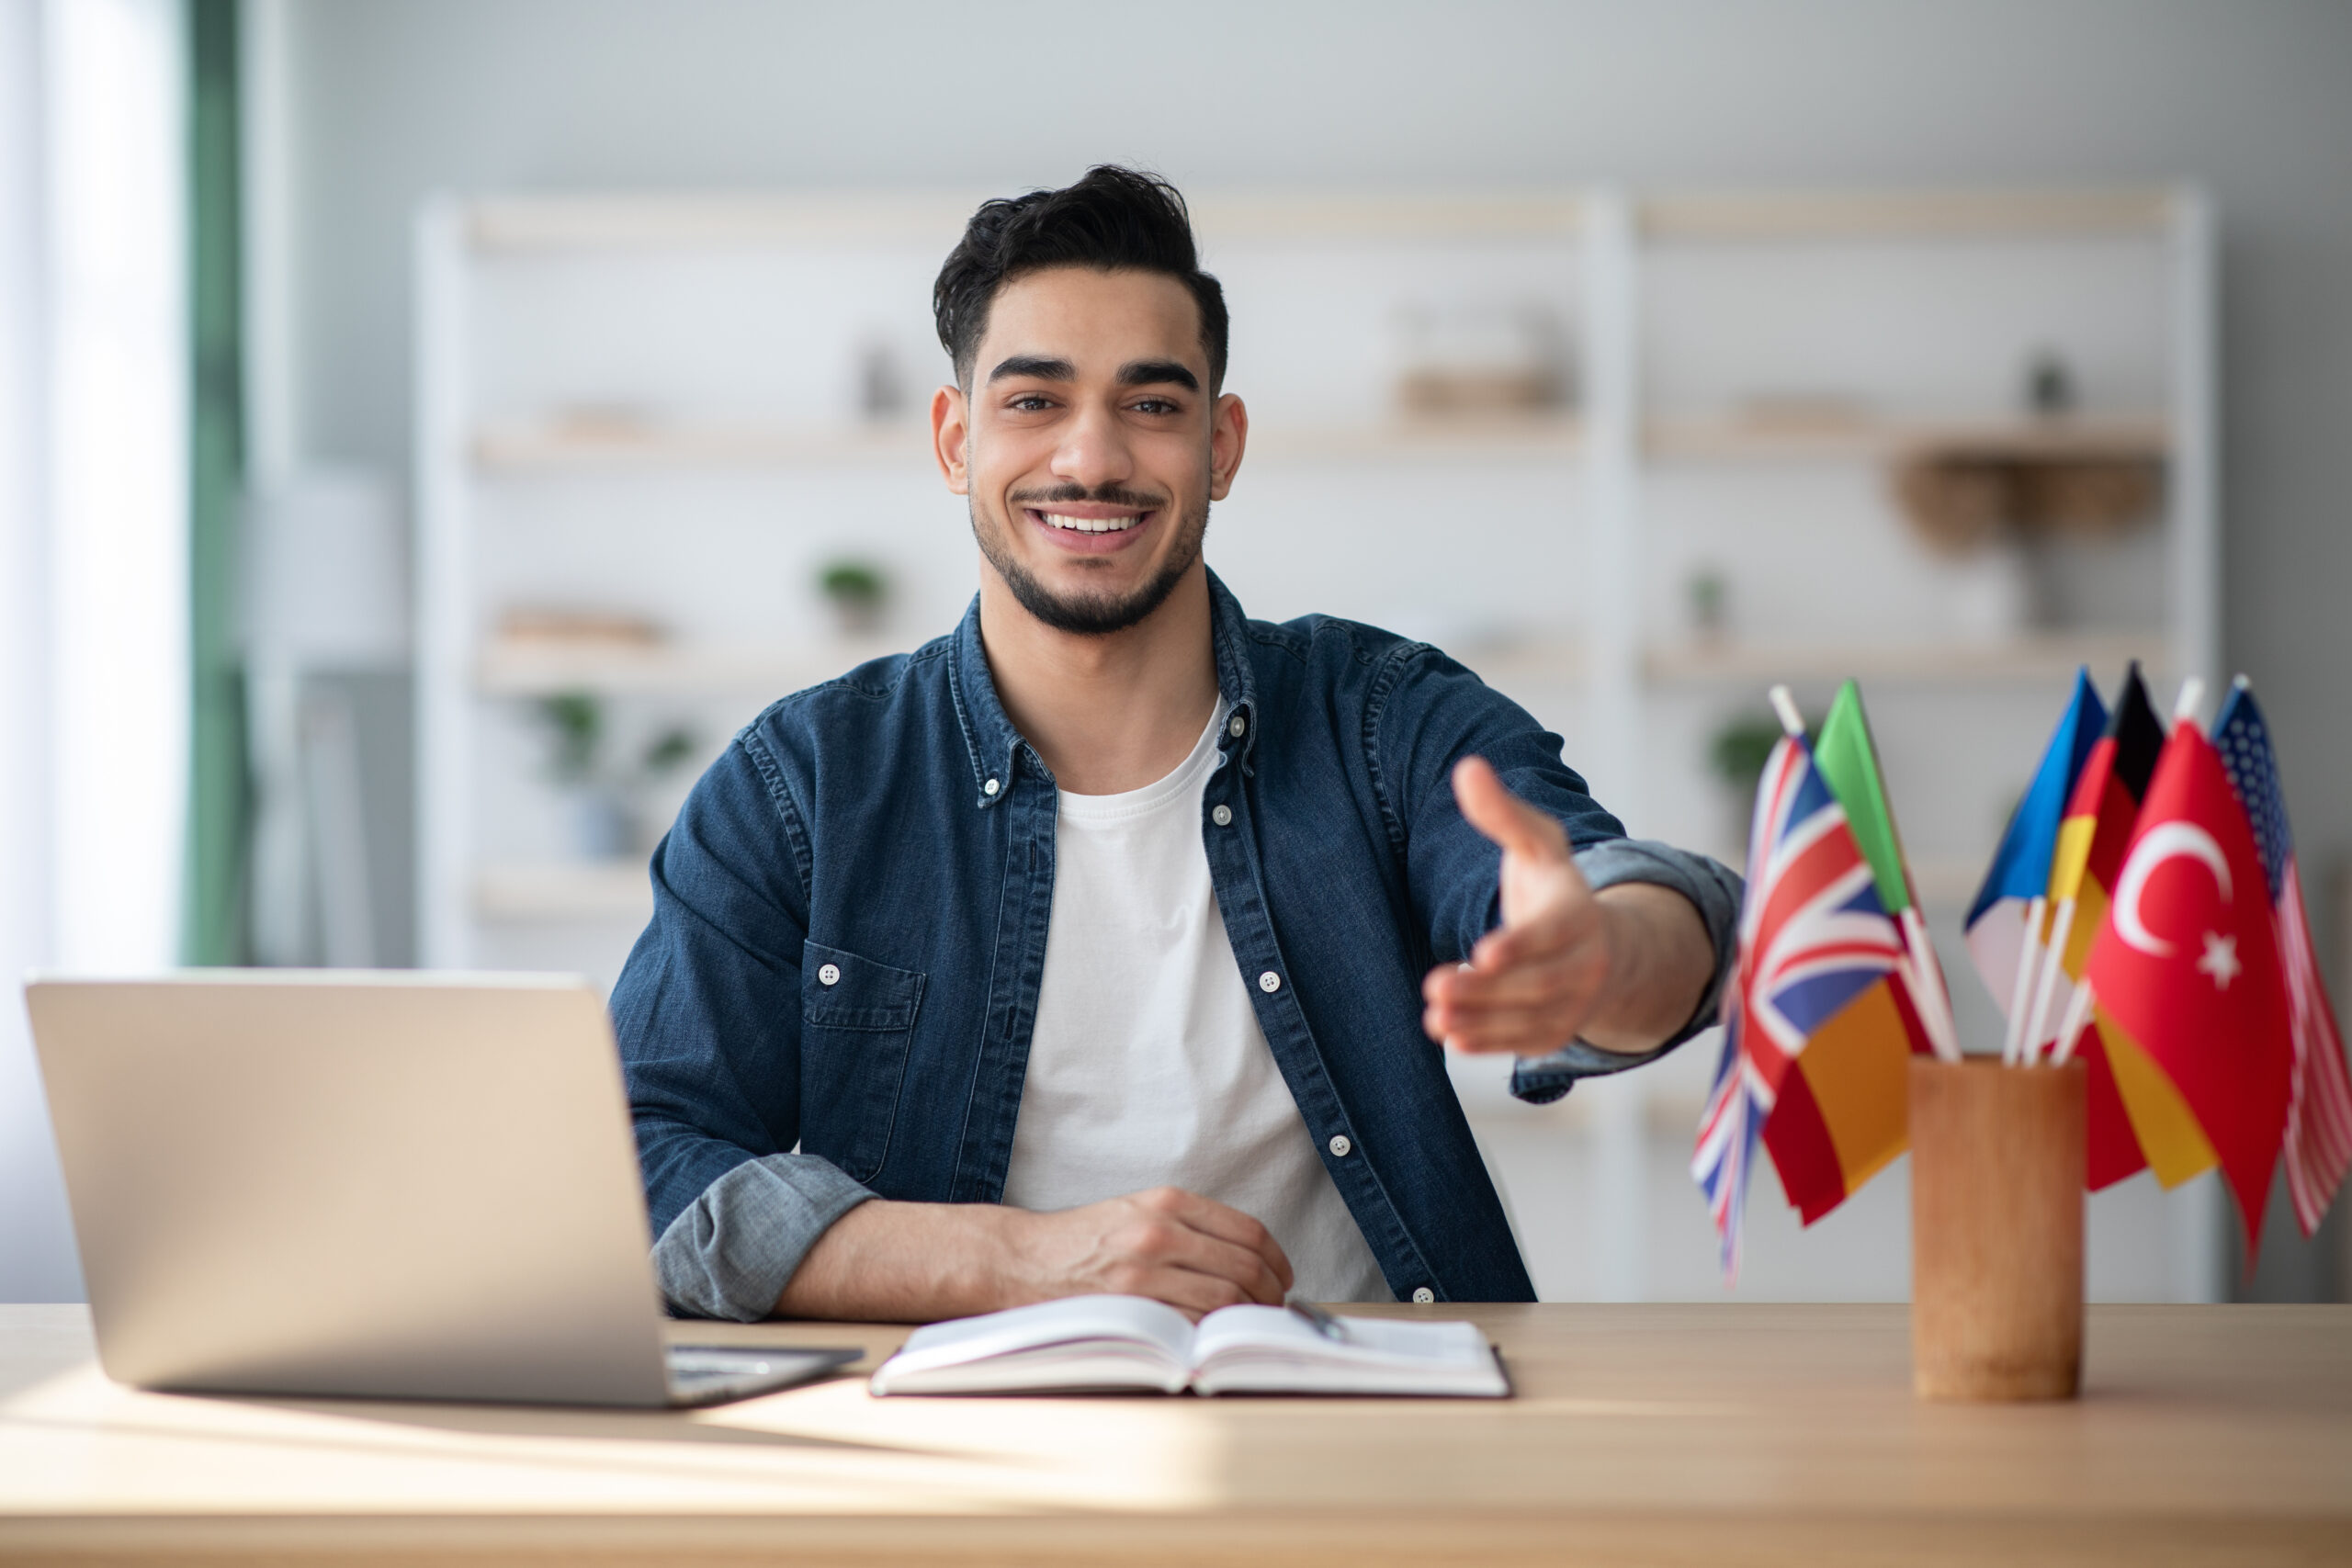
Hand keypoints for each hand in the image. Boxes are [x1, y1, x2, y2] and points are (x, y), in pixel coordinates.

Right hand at [775, 1187, 1293, 1322]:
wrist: (1017, 1260)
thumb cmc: (1080, 1241)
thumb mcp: (1136, 1213)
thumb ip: (1187, 1229)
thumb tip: (1247, 1261)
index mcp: (1167, 1202)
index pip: (1248, 1232)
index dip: (1276, 1261)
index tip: (1282, 1278)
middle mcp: (1160, 1230)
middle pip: (1245, 1268)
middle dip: (1270, 1295)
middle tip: (1272, 1311)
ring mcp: (1144, 1270)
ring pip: (1224, 1300)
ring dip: (1246, 1320)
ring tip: (1245, 1330)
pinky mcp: (1128, 1305)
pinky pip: (1190, 1325)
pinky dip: (1211, 1336)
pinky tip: (1212, 1341)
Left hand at [1421, 755, 1614, 1056]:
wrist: (1598, 945)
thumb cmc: (1553, 886)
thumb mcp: (1535, 843)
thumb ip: (1501, 812)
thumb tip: (1467, 768)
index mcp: (1578, 912)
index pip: (1551, 933)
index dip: (1521, 944)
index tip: (1484, 953)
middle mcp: (1584, 963)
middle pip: (1537, 983)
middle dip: (1487, 990)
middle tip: (1435, 987)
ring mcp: (1573, 1002)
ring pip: (1528, 1018)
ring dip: (1481, 1021)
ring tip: (1435, 1017)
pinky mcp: (1555, 1031)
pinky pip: (1523, 1042)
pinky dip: (1490, 1043)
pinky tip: (1453, 1038)